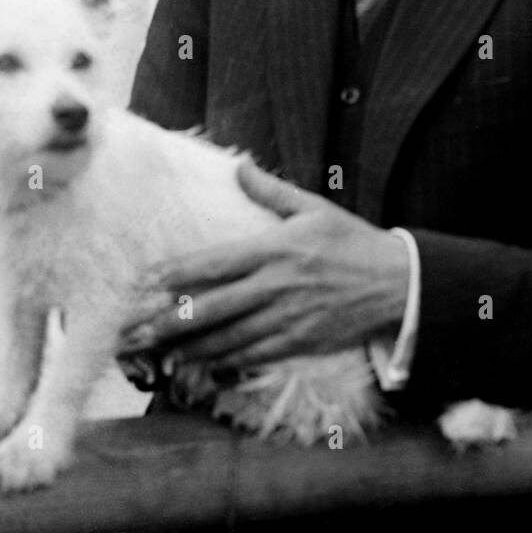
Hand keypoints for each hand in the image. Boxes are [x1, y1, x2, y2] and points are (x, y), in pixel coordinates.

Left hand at [119, 160, 408, 370]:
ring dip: (188, 347)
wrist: (397, 284)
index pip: (213, 263)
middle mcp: (276, 285)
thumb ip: (271, 191)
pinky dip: (222, 362)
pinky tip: (199, 366)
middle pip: (211, 307)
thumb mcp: (314, 207)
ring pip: (227, 338)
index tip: (145, 282)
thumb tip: (239, 166)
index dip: (175, 274)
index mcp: (275, 248)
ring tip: (155, 354)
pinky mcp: (298, 342)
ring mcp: (286, 318)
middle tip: (134, 331)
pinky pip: (252, 355)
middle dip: (168, 321)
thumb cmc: (354, 242)